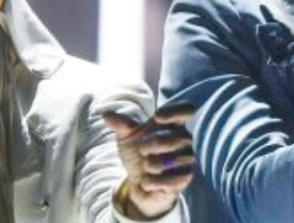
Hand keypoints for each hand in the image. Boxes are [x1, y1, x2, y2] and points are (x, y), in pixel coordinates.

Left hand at [103, 104, 194, 218]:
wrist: (142, 182)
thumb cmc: (137, 154)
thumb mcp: (127, 138)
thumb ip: (121, 125)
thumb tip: (106, 114)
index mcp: (173, 124)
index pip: (186, 110)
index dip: (174, 112)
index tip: (157, 116)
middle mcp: (185, 139)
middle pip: (169, 139)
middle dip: (148, 146)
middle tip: (142, 150)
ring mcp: (187, 158)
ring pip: (168, 161)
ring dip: (149, 165)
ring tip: (146, 166)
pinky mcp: (185, 177)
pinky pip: (169, 179)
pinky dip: (151, 181)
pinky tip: (147, 180)